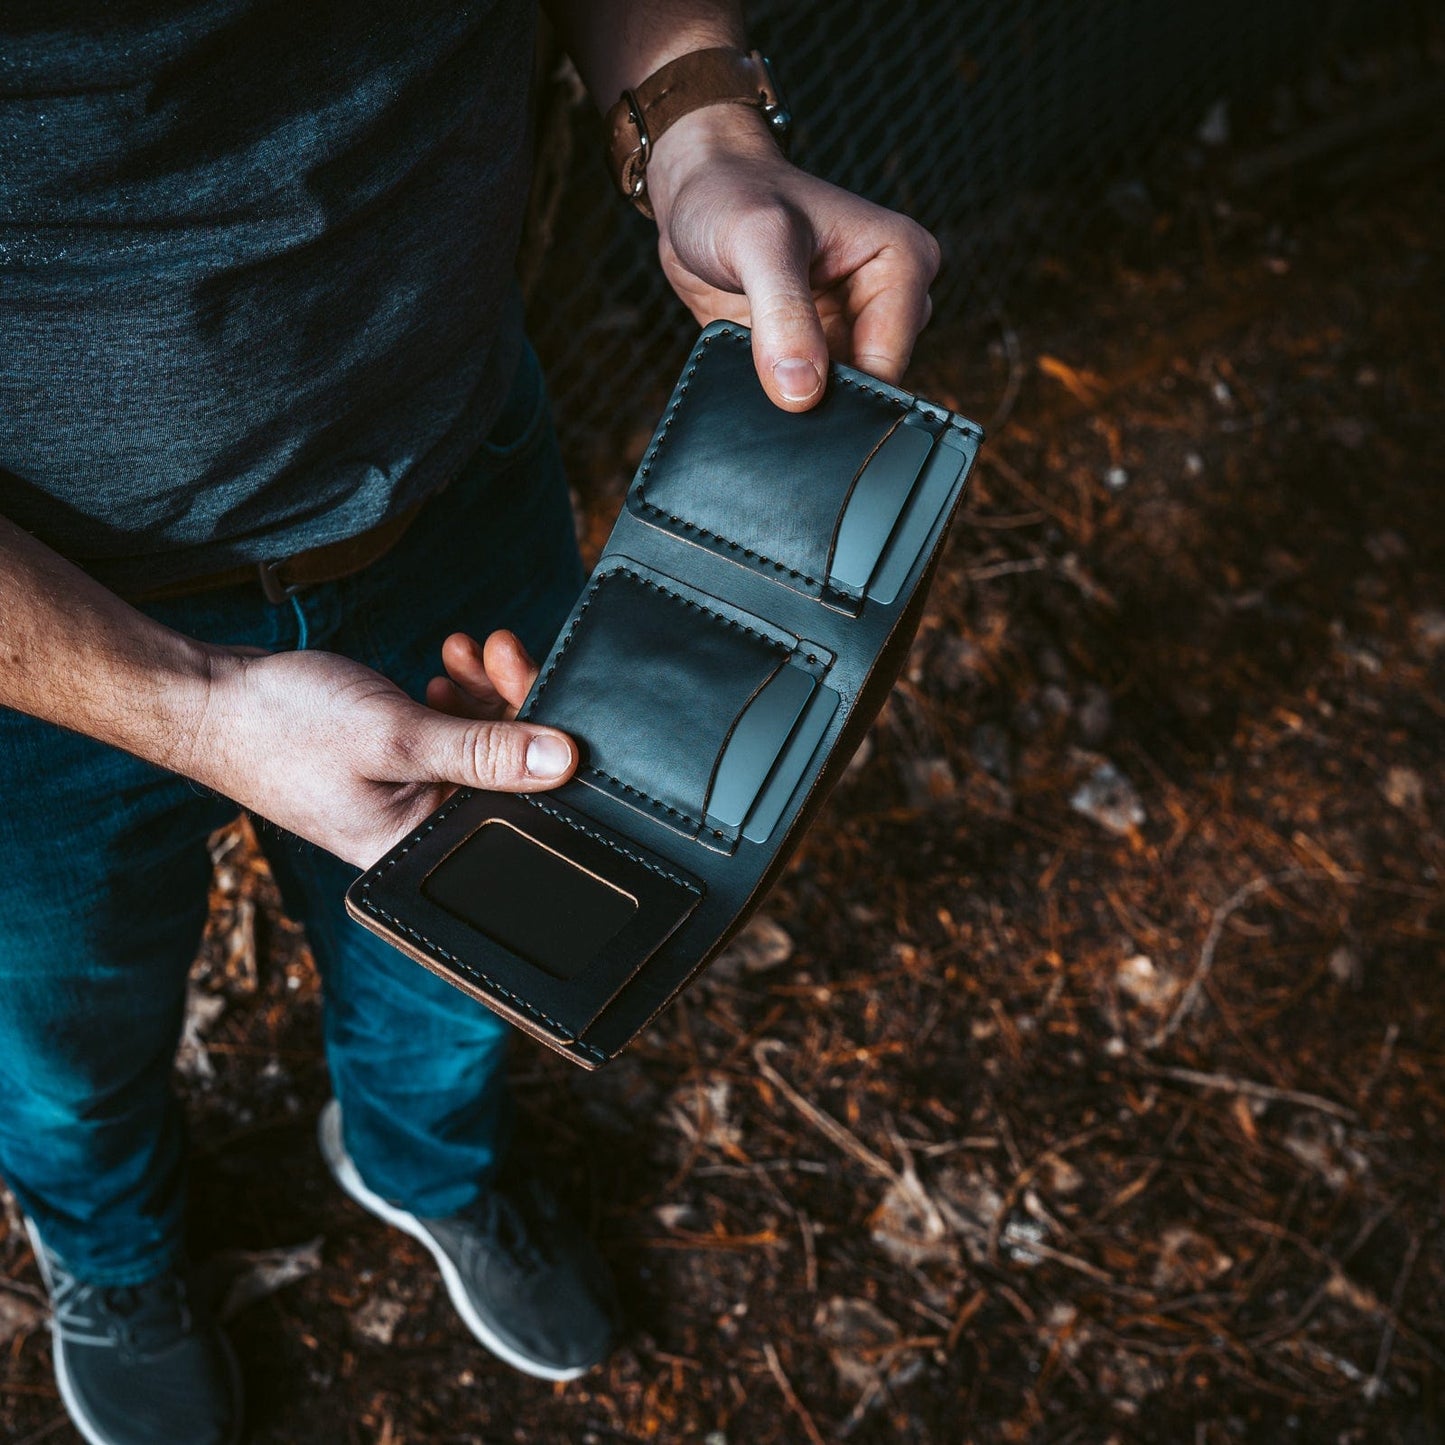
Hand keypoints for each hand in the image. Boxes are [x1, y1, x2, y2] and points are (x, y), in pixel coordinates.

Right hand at [190, 631, 574, 868]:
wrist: (209, 699)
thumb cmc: (283, 727)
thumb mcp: (395, 737)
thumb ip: (482, 752)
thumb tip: (561, 761)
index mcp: (418, 850)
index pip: (512, 810)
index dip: (541, 748)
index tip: (541, 684)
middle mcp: (418, 833)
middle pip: (504, 775)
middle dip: (512, 706)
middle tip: (502, 651)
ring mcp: (407, 799)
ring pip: (480, 747)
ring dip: (484, 695)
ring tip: (468, 652)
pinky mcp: (396, 768)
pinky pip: (448, 735)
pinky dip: (455, 699)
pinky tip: (444, 671)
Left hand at [645, 109, 940, 411]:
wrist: (694, 194)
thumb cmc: (732, 193)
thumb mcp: (759, 242)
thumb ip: (783, 315)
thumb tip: (802, 393)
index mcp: (902, 262)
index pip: (889, 361)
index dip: (841, 390)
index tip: (792, 395)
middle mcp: (886, 300)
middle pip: (868, 385)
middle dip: (821, 397)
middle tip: (770, 381)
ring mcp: (850, 328)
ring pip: (837, 397)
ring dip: (796, 399)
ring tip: (758, 369)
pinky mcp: (815, 349)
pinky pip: (805, 396)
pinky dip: (778, 398)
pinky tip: (751, 380)